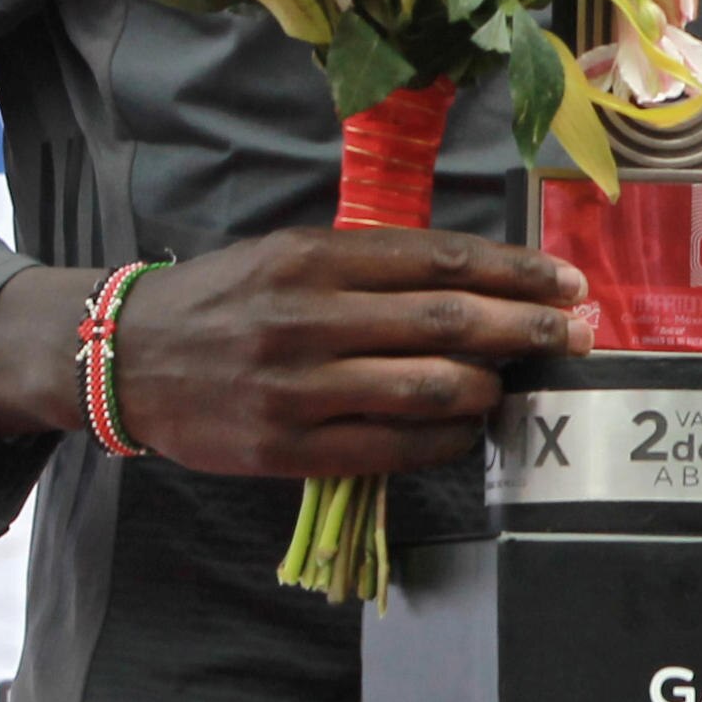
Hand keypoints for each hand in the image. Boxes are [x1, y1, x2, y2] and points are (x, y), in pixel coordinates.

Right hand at [0, 232, 593, 473]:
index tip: (568, 283)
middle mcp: (307, 316)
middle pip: (449, 321)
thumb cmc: (222, 299)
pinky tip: (468, 429)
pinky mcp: (284, 447)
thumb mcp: (287, 253)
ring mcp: (296, 386)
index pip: (441, 261)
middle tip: (581, 334)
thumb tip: (476, 282)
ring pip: (428, 387)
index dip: (517, 273)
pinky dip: (445, 439)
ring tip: (518, 382)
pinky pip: (390, 448)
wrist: (120, 357)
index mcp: (313, 256)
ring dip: (491, 387)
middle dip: (530, 328)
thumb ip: (371, 265)